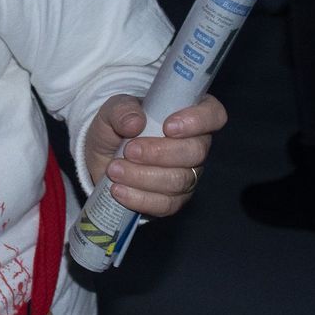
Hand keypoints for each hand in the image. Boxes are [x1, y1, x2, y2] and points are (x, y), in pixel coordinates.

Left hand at [84, 93, 227, 217]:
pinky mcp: (174, 199)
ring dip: (143, 176)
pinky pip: (166, 204)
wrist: (101, 157)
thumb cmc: (116, 126)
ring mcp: (188, 175)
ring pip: (179, 180)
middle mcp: (195, 145)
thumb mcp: (112, 110)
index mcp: (189, 115)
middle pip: (196, 152)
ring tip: (115, 169)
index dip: (197, 121)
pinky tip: (119, 189)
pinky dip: (139, 198)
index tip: (168, 126)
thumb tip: (135, 122)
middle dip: (159, 153)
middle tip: (129, 150)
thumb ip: (122, 110)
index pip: (213, 114)